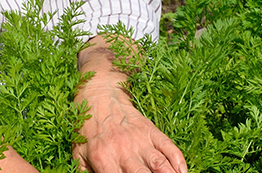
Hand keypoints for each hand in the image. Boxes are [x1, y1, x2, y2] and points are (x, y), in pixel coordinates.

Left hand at [72, 77, 186, 172]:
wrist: (97, 95)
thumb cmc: (86, 128)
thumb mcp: (78, 153)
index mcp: (103, 159)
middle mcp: (123, 150)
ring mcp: (139, 139)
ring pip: (159, 163)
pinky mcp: (150, 130)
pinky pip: (168, 146)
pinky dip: (178, 160)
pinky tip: (183, 171)